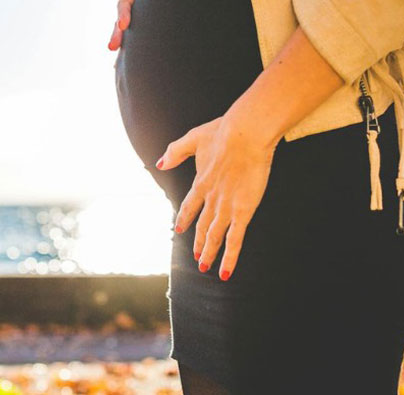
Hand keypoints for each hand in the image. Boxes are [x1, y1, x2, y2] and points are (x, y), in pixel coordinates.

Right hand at [107, 0, 172, 50]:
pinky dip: (121, 45)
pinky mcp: (133, 21)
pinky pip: (125, 33)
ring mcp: (129, 7)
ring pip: (120, 20)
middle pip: (123, 1)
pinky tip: (116, 63)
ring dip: (116, 33)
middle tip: (124, 24)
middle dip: (123, 13)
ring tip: (112, 48)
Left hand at [155, 114, 276, 280]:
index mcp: (200, 182)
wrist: (244, 134)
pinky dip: (229, 258)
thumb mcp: (194, 138)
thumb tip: (159, 163)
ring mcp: (226, 207)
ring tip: (205, 266)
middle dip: (198, 242)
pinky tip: (224, 271)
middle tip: (196, 256)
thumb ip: (175, 151)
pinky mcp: (243, 211)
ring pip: (215, 237)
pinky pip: (235, 240)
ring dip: (209, 253)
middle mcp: (211, 198)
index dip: (185, 219)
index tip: (180, 229)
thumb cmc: (224, 132)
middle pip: (202, 226)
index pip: (190, 206)